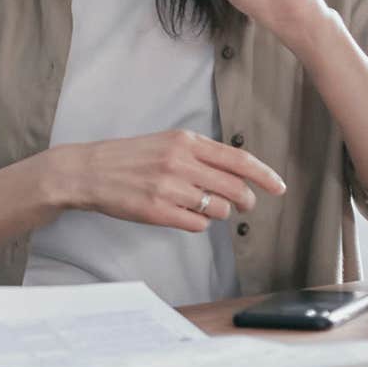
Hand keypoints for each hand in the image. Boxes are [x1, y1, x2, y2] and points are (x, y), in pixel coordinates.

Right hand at [53, 130, 285, 231]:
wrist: (89, 171)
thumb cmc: (128, 158)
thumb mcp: (166, 143)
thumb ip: (200, 154)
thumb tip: (238, 174)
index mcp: (185, 142)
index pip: (238, 159)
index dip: (264, 175)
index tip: (278, 187)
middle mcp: (180, 162)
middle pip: (235, 188)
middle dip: (245, 200)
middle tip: (242, 204)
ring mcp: (169, 188)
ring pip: (218, 209)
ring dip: (217, 212)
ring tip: (199, 206)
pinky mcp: (158, 211)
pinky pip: (198, 224)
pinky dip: (197, 223)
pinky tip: (182, 214)